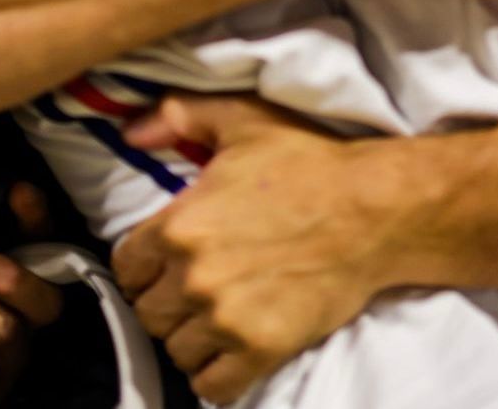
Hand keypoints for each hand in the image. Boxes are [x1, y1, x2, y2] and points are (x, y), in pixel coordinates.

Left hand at [113, 95, 393, 404]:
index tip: (166, 260)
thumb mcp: (243, 119)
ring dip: (191, 336)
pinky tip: (232, 346)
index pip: (126, 266)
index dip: (144, 263)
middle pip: (147, 313)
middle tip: (196, 286)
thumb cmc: (308, 161)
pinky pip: (210, 386)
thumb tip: (132, 133)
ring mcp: (226, 318)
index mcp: (181, 224)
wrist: (371, 208)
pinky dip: (215, 373)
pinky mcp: (260, 349)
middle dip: (166, 300)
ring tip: (218, 313)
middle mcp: (194, 276)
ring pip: (175, 351)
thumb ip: (180, 115)